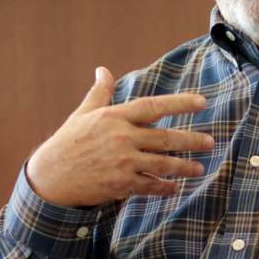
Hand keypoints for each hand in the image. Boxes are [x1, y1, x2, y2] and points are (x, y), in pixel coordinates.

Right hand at [26, 67, 214, 206]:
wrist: (49, 178)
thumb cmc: (67, 142)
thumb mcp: (83, 114)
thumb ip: (99, 93)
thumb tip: (102, 70)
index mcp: (114, 116)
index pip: (154, 106)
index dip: (180, 104)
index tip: (202, 103)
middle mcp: (121, 137)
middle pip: (165, 138)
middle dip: (191, 140)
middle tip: (210, 142)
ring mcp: (122, 162)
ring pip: (162, 164)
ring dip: (184, 167)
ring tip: (199, 168)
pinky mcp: (119, 184)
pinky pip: (149, 185)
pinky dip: (164, 188)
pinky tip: (175, 188)